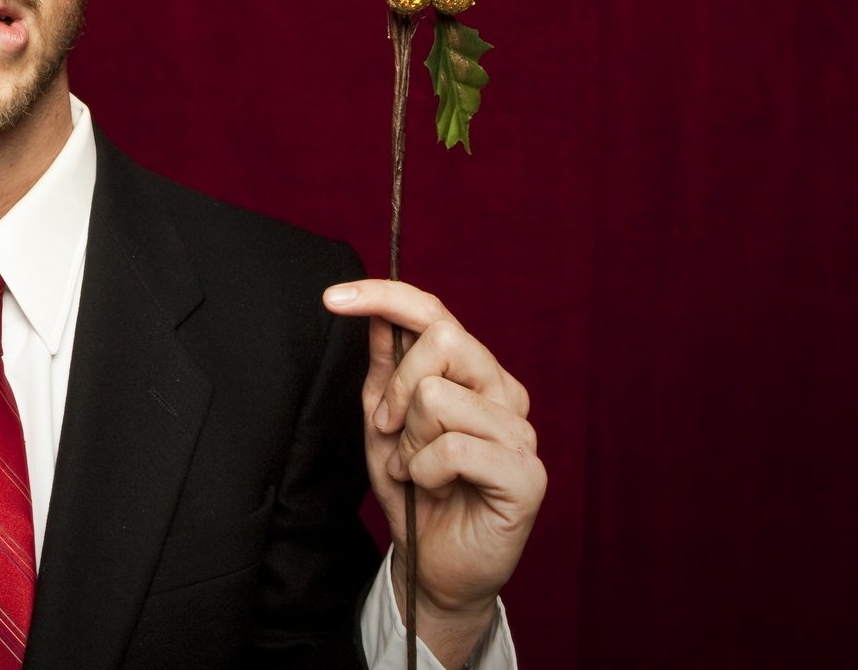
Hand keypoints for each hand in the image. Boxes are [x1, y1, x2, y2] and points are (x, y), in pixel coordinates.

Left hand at [323, 279, 544, 650]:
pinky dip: (425, 471)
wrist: (434, 562)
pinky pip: (453, 447)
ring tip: (418, 471)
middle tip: (391, 432)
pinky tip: (436, 489)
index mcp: (473, 372)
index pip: (434, 313)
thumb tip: (379, 315)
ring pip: (438, 397)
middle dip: (397, 388)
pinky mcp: (526, 473)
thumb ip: (386, 369)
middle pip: (441, 340)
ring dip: (408, 442)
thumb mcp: (384, 421)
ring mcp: (520, 431)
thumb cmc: (413, 488)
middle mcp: (503, 391)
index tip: (331, 298)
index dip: (383, 296)